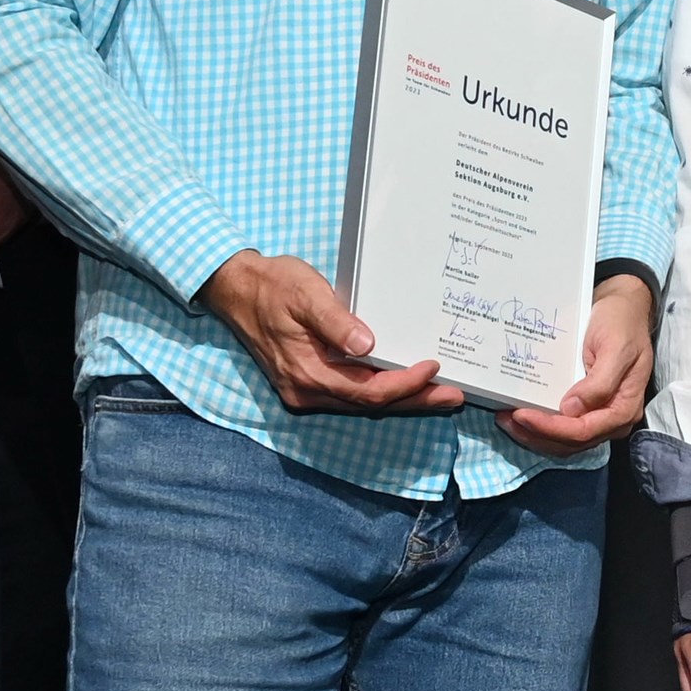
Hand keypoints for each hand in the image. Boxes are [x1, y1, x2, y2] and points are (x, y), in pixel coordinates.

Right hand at [198, 250, 467, 414]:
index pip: (367, 392)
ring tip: (441, 393)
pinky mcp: (308, 382)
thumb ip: (335, 321)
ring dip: (402, 399)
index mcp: (306, 372)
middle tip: (455, 396)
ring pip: (363, 403)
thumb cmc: (272, 286)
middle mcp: (306, 390)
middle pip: (370, 405)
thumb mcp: (305, 294)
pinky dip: (381, 391)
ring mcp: (306, 389)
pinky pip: (352, 394)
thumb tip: (366, 345)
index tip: (432, 367)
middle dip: (415, 400)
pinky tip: (405, 384)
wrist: (236, 289)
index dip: (404, 384)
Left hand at [499, 274, 657, 455]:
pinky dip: (541, 426)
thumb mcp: (616, 348)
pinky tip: (521, 415)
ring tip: (507, 421)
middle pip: (571, 442)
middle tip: (506, 419)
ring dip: (535, 435)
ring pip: (564, 441)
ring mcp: (599, 415)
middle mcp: (612, 419)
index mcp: (623, 408)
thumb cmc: (621, 324)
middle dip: (536, 435)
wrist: (625, 308)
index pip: (583, 431)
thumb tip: (571, 410)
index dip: (551, 428)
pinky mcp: (587, 408)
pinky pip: (563, 426)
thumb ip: (599, 382)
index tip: (521, 414)